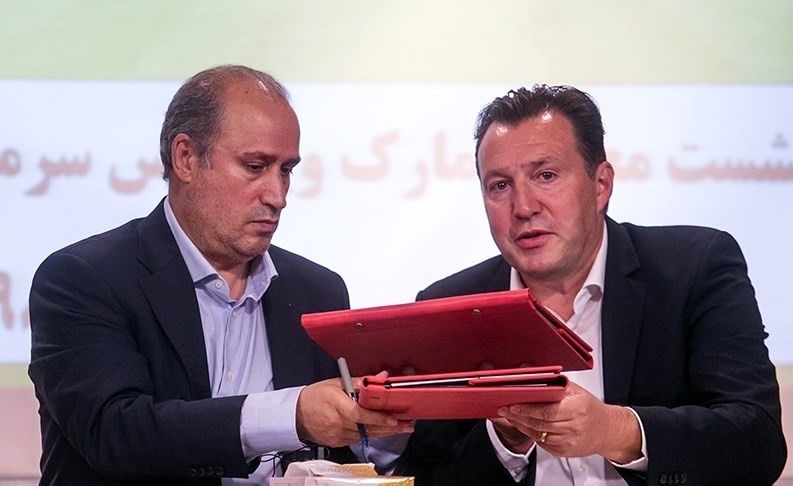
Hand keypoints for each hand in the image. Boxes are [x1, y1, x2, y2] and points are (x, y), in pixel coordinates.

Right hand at [295, 377, 413, 447]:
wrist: (296, 415)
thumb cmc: (316, 396)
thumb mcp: (336, 383)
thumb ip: (360, 382)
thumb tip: (382, 377)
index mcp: (335, 403)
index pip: (358, 414)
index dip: (377, 417)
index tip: (393, 418)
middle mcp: (336, 422)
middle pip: (366, 427)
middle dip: (389, 427)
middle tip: (406, 425)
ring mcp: (337, 434)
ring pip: (365, 435)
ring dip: (384, 432)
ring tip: (401, 428)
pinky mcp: (338, 442)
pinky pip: (359, 439)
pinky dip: (372, 434)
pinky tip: (383, 431)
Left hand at [498, 382, 641, 462]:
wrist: (607, 430)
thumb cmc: (590, 408)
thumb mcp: (576, 390)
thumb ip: (555, 382)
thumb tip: (531, 371)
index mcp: (577, 408)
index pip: (546, 411)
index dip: (527, 409)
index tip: (513, 405)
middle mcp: (573, 426)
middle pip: (539, 424)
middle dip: (519, 417)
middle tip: (505, 410)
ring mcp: (569, 441)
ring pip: (538, 435)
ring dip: (522, 426)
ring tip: (511, 417)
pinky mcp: (565, 451)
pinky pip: (543, 444)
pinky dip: (532, 435)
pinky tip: (525, 427)